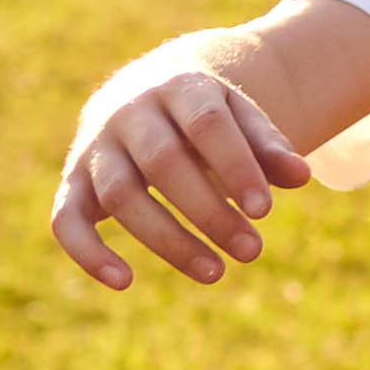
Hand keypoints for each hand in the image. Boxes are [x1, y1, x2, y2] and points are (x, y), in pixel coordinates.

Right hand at [48, 42, 310, 288]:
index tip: (265, 212)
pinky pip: (66, 218)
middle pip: (163, 163)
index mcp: (178, 86)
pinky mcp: (73, 181)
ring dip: (167, 240)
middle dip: (209, 212)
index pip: (206, 125)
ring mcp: (95, 146)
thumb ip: (269, 147)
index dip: (236, 167)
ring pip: (120, 195)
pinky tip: (124, 282)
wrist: (145, 92)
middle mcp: (128, 112)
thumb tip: (304, 177)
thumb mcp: (241, 118)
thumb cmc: (205, 115)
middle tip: (252, 251)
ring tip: (216, 273)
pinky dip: (88, 252)